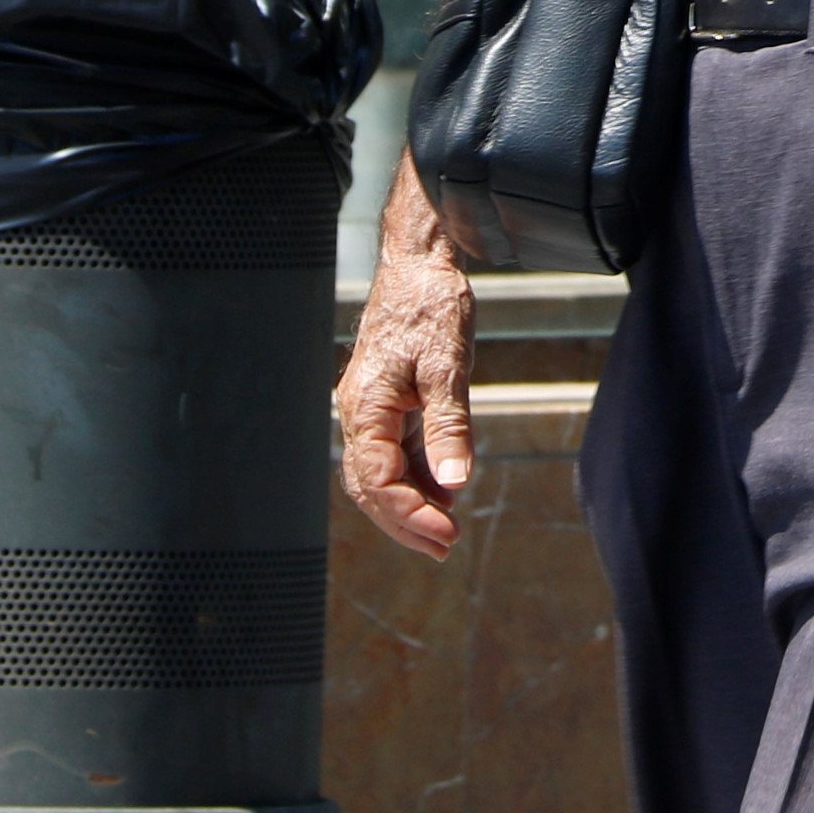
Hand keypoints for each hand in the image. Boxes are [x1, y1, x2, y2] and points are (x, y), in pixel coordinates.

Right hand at [334, 160, 476, 557]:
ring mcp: (370, 409)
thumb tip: (455, 483)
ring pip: (379, 474)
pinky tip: (444, 490)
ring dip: (410, 505)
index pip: (376, 480)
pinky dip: (415, 477)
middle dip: (406, 522)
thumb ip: (450, 427)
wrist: (420, 264)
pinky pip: (393, 453)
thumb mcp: (448, 367)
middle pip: (370, 487)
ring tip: (446, 530)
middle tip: (445, 548)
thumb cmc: (431, 307)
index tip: (445, 535)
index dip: (409, 514)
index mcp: (365, 407)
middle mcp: (358, 413)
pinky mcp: (387, 403)